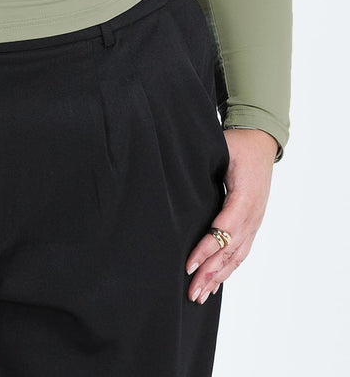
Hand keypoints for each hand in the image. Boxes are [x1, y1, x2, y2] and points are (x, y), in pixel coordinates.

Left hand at [185, 128, 277, 304]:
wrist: (261, 142)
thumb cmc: (237, 144)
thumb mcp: (222, 148)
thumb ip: (204, 162)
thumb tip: (177, 172)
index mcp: (245, 196)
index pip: (224, 229)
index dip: (207, 248)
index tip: (189, 263)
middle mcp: (253, 214)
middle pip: (230, 250)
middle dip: (210, 272)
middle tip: (191, 291)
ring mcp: (255, 221)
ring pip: (237, 256)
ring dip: (218, 277)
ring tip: (200, 295)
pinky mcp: (252, 224)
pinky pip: (241, 252)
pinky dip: (227, 269)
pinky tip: (215, 283)